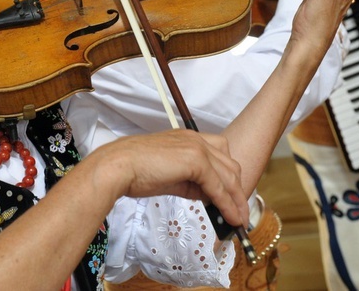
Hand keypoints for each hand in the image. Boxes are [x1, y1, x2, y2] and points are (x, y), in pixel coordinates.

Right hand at [88, 129, 249, 226]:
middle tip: (239, 213)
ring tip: (239, 220)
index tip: (232, 199)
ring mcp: (197, 147)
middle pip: (230, 165)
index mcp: (189, 139)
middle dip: (237, 190)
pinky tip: (230, 217)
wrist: (119, 167)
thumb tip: (210, 197)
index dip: (228, 178)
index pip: (220, 156)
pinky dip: (227, 204)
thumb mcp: (170, 177)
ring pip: (228, 176)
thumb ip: (192, 183)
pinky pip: (219, 186)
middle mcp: (196, 139)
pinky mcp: (196, 160)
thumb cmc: (136, 172)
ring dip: (236, 200)